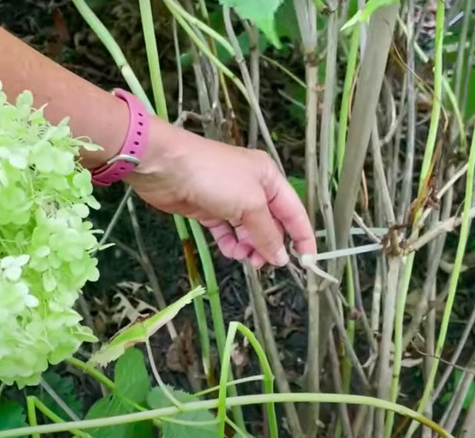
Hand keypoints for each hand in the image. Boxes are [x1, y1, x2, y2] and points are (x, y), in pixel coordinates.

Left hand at [124, 115, 316, 267]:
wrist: (167, 166)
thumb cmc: (215, 177)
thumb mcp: (250, 204)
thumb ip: (267, 233)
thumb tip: (281, 258)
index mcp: (269, 178)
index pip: (294, 212)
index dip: (302, 237)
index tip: (308, 262)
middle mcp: (252, 188)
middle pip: (270, 224)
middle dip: (269, 244)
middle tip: (263, 264)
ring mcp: (229, 199)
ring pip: (248, 230)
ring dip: (249, 246)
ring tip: (244, 257)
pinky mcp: (208, 210)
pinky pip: (227, 232)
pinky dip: (230, 243)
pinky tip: (230, 250)